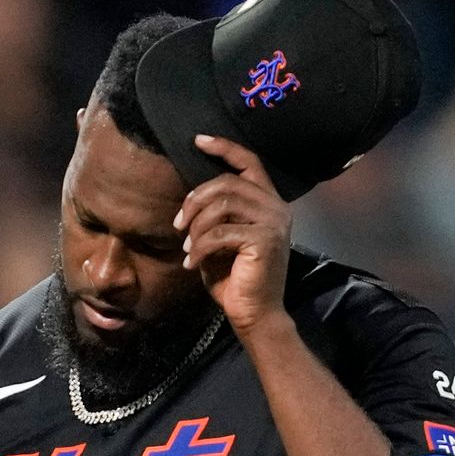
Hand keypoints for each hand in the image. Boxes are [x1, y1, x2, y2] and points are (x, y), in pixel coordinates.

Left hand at [180, 135, 291, 335]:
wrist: (254, 314)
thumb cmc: (235, 278)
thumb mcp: (221, 238)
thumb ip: (215, 214)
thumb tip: (191, 198)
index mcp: (268, 202)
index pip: (249, 162)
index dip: (224, 147)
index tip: (198, 140)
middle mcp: (276, 207)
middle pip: (227, 182)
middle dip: (195, 200)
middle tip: (178, 224)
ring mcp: (273, 222)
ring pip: (223, 204)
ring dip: (196, 225)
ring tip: (187, 246)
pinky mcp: (265, 240)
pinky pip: (221, 232)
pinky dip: (200, 247)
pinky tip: (192, 263)